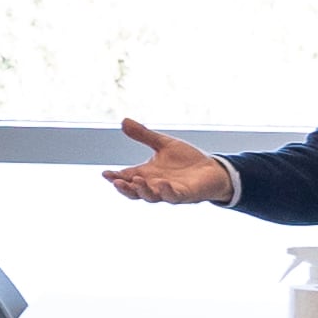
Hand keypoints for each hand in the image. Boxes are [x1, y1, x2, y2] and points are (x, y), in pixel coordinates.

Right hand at [100, 118, 232, 206]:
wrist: (212, 170)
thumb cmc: (187, 160)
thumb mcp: (163, 144)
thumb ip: (143, 135)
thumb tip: (123, 121)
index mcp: (147, 174)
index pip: (126, 177)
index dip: (115, 177)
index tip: (105, 174)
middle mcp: (154, 185)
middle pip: (134, 191)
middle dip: (124, 188)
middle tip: (115, 181)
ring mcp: (168, 191)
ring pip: (151, 196)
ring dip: (142, 190)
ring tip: (136, 181)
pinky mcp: (184, 194)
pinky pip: (173, 196)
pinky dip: (166, 191)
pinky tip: (162, 183)